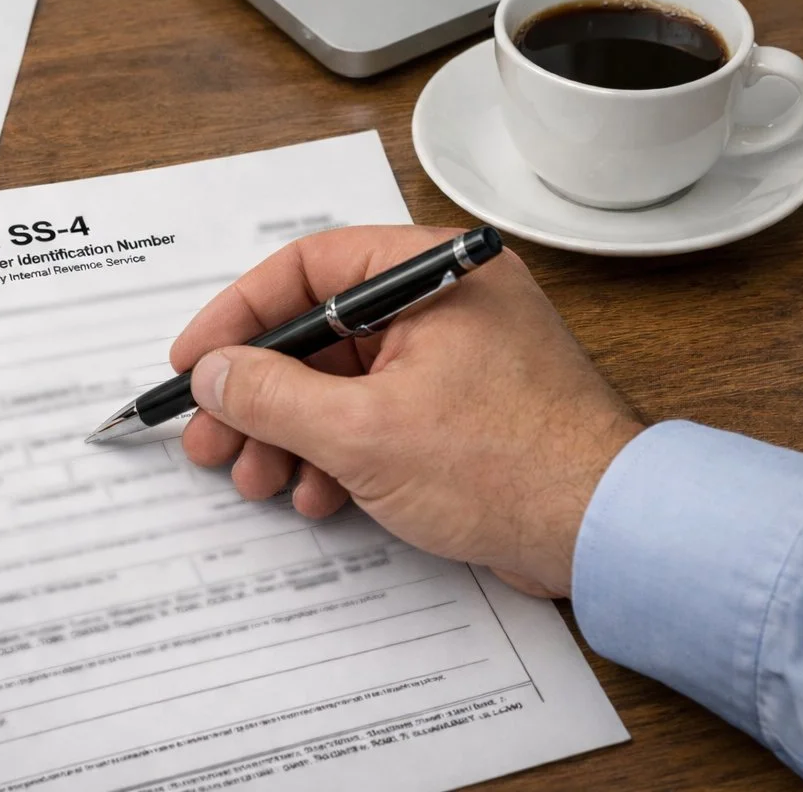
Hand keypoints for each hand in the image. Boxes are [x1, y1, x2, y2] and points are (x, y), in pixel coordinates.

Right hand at [172, 225, 644, 598]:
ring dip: (288, 432)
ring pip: (339, 381)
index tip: (195, 360)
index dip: (238, 316)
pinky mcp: (457, 410)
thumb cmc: (513, 466)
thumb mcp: (363, 430)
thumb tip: (214, 374)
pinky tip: (314, 494)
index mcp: (431, 273)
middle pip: (316, 332)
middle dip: (257, 393)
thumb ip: (273, 396)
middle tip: (211, 435)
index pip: (306, 267)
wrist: (608, 534)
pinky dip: (334, 452)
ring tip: (256, 476)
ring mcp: (452, 358)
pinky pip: (374, 415)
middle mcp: (442, 303)